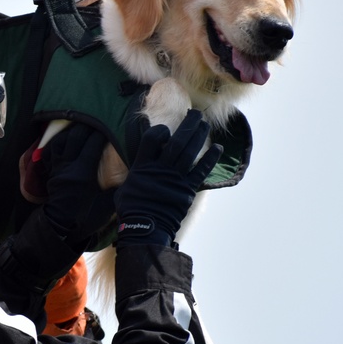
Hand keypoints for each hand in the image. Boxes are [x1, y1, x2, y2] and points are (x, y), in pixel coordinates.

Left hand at [41, 123, 114, 242]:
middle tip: (96, 124)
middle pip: (75, 137)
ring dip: (70, 133)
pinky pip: (50, 152)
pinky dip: (56, 144)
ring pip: (60, 141)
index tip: (110, 128)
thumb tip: (133, 176)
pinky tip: (64, 142)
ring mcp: (57, 168)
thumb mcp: (107, 204)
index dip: (102, 133)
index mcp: (83, 173)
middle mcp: (68, 166)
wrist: (61, 228)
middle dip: (86, 127)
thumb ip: (118, 188)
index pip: (92, 144)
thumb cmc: (86, 217)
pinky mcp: (51, 171)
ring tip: (80, 129)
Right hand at [114, 110, 221, 245]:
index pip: (151, 139)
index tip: (164, 129)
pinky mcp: (187, 189)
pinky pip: (200, 171)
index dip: (159, 130)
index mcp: (143, 166)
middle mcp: (160, 169)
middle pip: (176, 141)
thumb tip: (131, 166)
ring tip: (205, 124)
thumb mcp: (124, 188)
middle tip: (196, 113)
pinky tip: (218, 147)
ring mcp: (175, 178)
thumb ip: (132, 173)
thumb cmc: (131, 210)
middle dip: (187, 125)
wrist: (145, 229)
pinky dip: (210, 159)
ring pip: (189, 152)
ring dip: (199, 136)